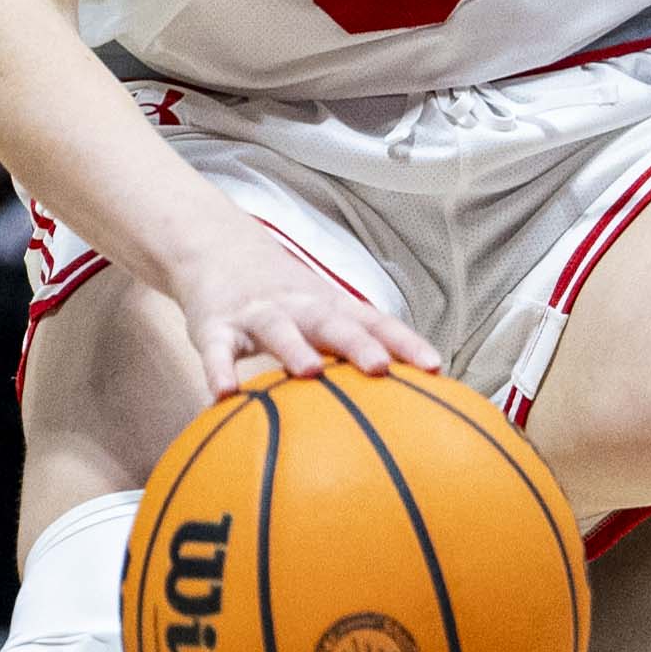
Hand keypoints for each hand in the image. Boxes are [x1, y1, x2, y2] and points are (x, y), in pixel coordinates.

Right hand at [170, 221, 441, 398]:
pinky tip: (223, 394)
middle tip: (380, 367)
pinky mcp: (215, 324)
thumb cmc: (286, 299)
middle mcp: (300, 307)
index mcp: (332, 307)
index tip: (435, 368)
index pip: (377, 322)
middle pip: (334, 323)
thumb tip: (402, 405)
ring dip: (294, 349)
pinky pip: (217, 349)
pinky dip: (218, 369)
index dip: (406, 343)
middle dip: (359, 344)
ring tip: (309, 373)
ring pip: (278, 329)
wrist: (217, 245)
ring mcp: (259, 313)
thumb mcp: (322, 314)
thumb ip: (354, 351)